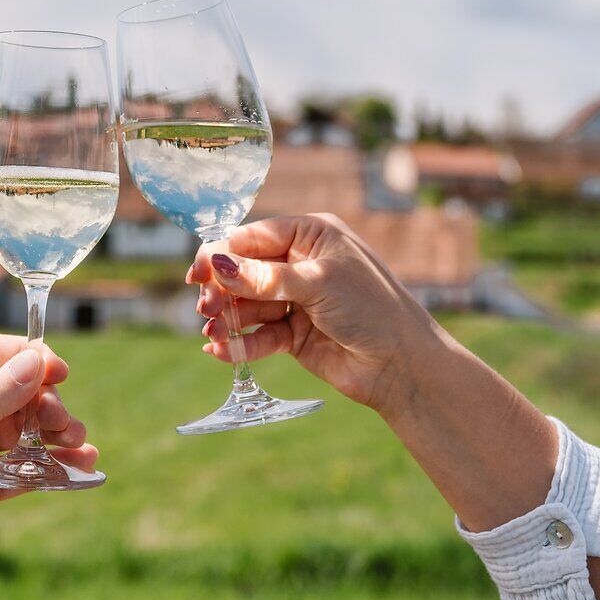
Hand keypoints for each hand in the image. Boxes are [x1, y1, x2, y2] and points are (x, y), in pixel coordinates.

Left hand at [0, 334, 96, 599]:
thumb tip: (38, 363)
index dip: (28, 360)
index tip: (59, 373)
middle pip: (16, 390)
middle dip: (45, 403)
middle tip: (61, 422)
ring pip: (26, 430)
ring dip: (56, 434)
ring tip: (77, 443)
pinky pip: (25, 471)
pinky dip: (53, 469)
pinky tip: (81, 468)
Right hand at [189, 213, 438, 416]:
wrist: (403, 365)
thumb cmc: (371, 309)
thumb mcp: (317, 284)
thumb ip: (265, 277)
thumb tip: (218, 264)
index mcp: (311, 234)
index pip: (253, 237)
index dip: (222, 254)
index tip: (197, 273)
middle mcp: (301, 264)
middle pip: (244, 272)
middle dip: (222, 289)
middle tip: (206, 308)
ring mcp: (297, 300)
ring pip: (248, 305)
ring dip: (227, 318)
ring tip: (211, 331)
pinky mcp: (294, 335)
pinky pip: (258, 335)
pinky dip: (239, 343)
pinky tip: (220, 351)